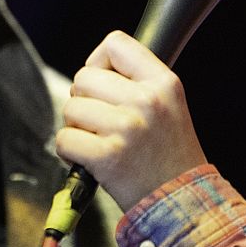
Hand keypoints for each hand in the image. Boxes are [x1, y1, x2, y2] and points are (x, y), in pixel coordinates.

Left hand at [56, 32, 206, 211]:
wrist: (181, 203)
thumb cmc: (170, 155)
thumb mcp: (170, 104)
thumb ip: (138, 81)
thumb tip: (94, 67)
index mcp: (163, 82)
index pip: (116, 43)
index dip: (99, 61)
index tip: (103, 83)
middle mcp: (146, 100)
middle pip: (84, 77)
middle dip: (84, 99)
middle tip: (101, 122)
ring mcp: (126, 128)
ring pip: (71, 108)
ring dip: (76, 126)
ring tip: (99, 141)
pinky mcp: (107, 156)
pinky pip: (64, 139)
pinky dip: (69, 151)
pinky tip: (89, 158)